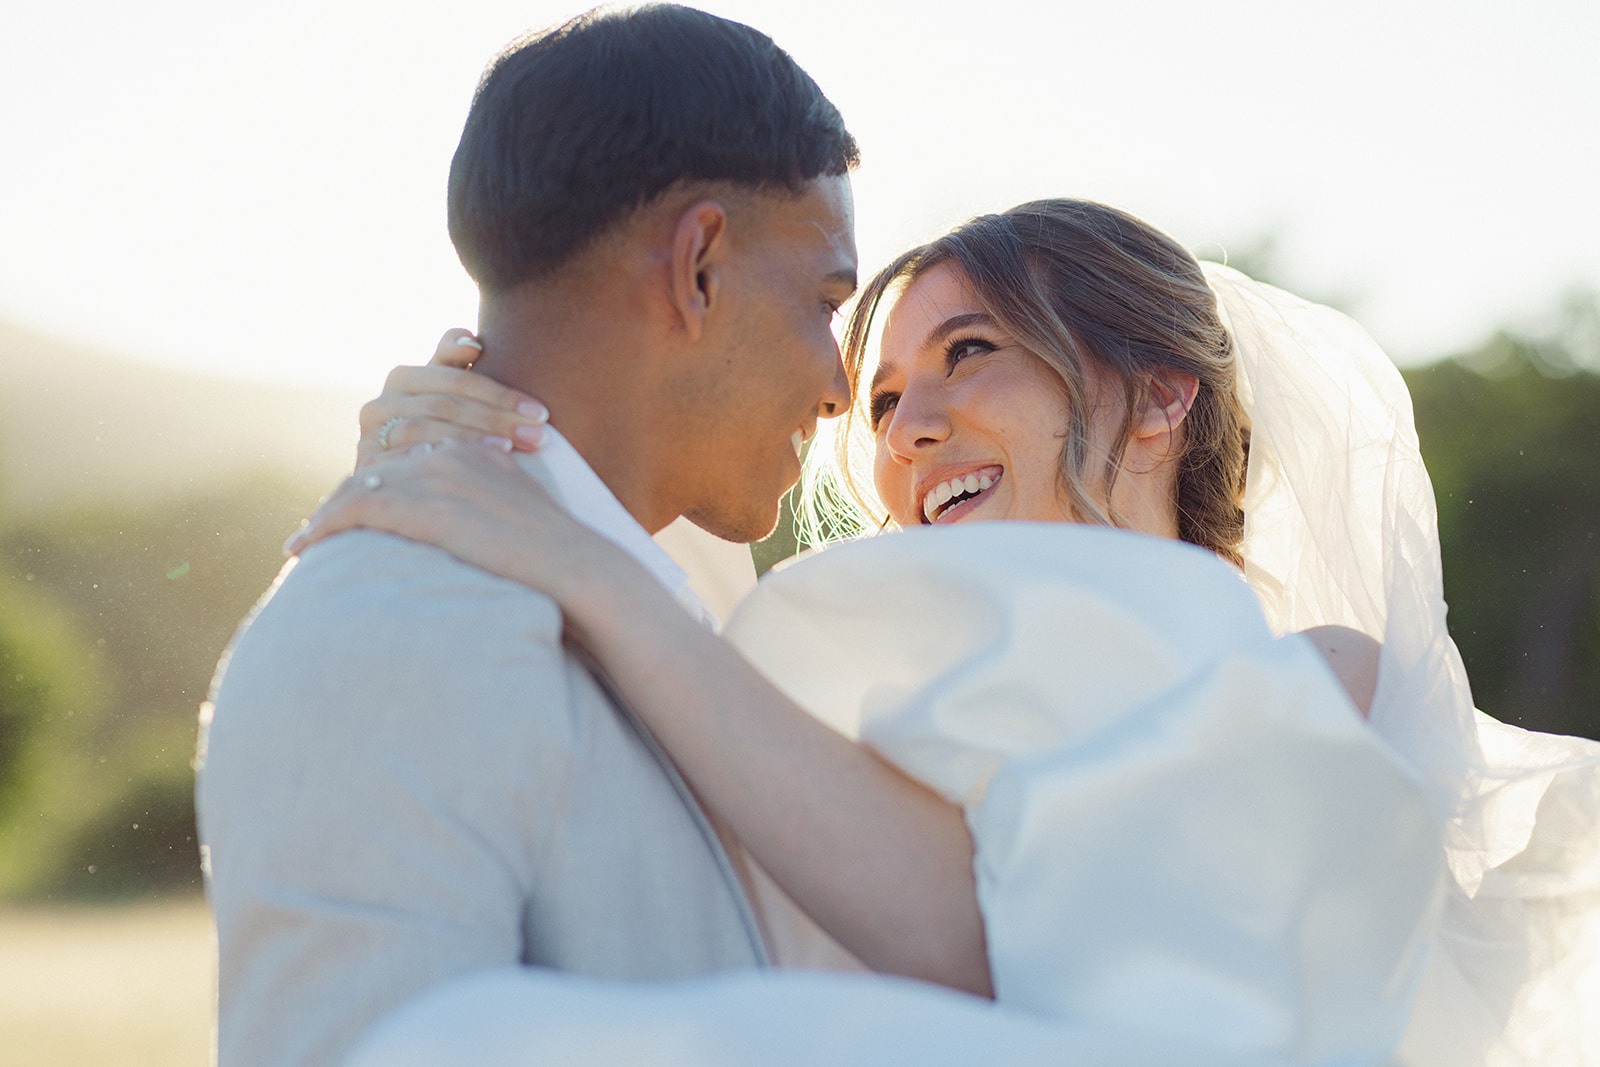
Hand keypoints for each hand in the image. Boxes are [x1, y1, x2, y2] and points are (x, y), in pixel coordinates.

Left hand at [289, 439, 627, 611]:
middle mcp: (455, 452)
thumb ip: (493, 503)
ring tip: (307, 539)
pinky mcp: (427, 505)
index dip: (377, 471)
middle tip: (320, 519)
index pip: (411, 446)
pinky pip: (356, 505)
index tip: (355, 500)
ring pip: (360, 479)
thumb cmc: (563, 561)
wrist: (580, 569)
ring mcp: (440, 475)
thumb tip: (469, 525)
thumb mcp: (525, 516)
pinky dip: (324, 524)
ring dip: (328, 509)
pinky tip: (303, 547)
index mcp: (480, 449)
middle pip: (378, 457)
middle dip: (347, 487)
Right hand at [355, 329, 550, 468]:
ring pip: (425, 431)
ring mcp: (368, 438)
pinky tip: (464, 468)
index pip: (459, 381)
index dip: (501, 395)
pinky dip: (432, 461)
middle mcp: (379, 405)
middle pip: (446, 406)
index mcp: (403, 378)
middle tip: (538, 435)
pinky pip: (402, 464)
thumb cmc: (439, 431)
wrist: (399, 481)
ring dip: (471, 440)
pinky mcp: (364, 470)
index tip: (541, 413)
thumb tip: (472, 342)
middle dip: (496, 420)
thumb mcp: (447, 394)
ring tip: (510, 450)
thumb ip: (454, 359)